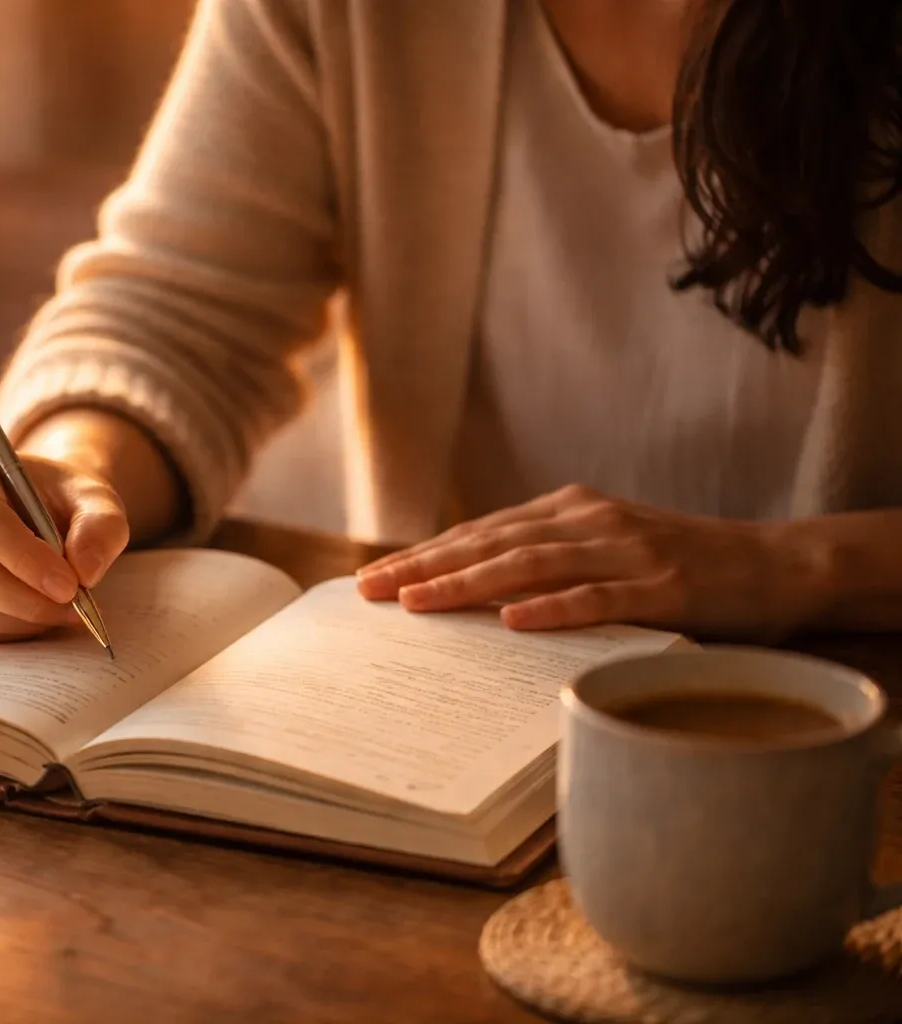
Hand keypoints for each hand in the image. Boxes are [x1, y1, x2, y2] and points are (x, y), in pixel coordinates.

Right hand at [0, 439, 129, 643]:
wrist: (30, 509)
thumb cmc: (57, 498)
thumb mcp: (93, 497)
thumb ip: (101, 525)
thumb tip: (85, 570)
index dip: (26, 558)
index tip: (70, 585)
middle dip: (26, 598)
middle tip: (73, 606)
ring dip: (21, 619)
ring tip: (60, 609)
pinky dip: (6, 630)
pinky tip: (32, 613)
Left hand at [354, 485, 819, 639]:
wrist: (775, 565)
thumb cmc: (679, 567)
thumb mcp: (603, 551)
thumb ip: (546, 562)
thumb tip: (471, 593)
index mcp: (569, 511)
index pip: (481, 534)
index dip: (425, 554)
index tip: (372, 578)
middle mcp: (589, 521)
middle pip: (491, 544)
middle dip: (425, 567)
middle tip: (371, 591)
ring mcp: (627, 551)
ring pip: (531, 565)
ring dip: (468, 584)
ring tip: (417, 603)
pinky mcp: (664, 587)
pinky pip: (600, 597)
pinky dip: (553, 608)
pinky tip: (512, 620)